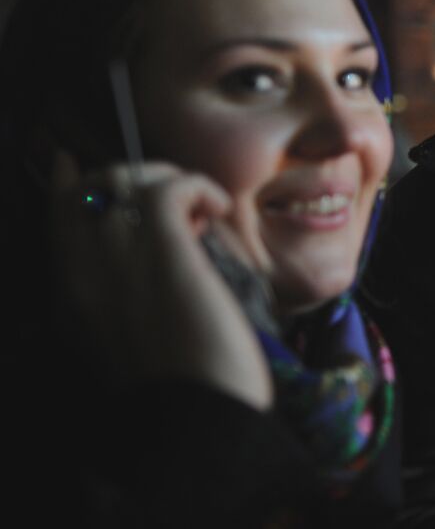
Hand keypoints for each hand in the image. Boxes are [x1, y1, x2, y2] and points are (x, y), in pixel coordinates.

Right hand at [49, 153, 273, 409]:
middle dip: (132, 179)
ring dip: (168, 181)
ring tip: (201, 214)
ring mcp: (118, 260)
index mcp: (70, 300)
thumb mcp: (126, 346)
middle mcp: (82, 274)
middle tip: (176, 204)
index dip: (72, 184)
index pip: (59, 219)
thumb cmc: (180, 393)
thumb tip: (148, 261)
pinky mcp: (164, 253)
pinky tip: (218, 209)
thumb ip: (119, 300)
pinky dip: (199, 186)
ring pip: (125, 179)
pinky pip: (170, 187)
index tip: (78, 162)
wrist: (195, 428)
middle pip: (89, 189)